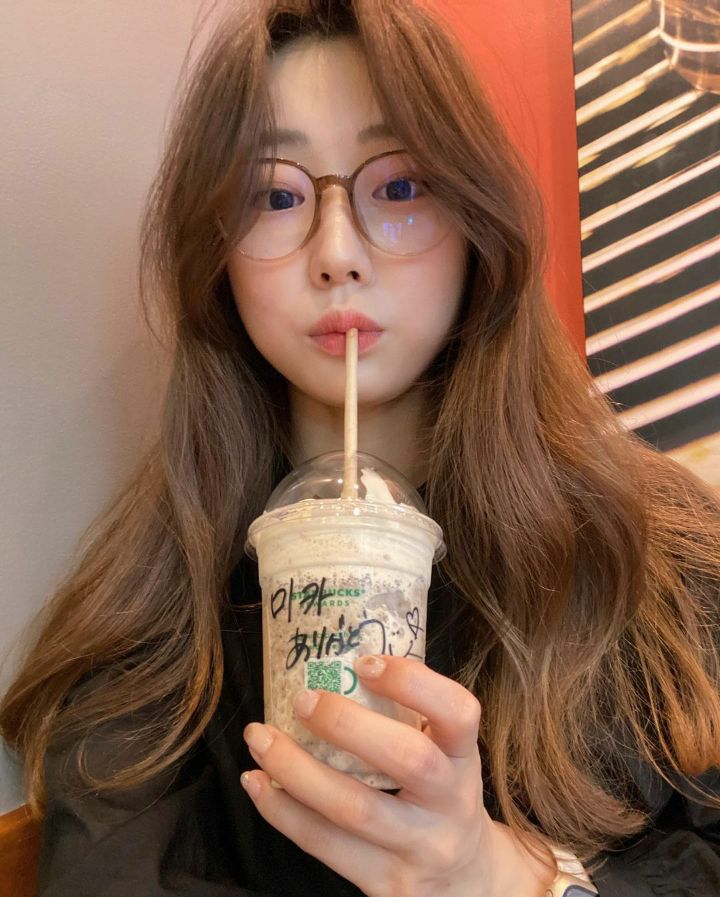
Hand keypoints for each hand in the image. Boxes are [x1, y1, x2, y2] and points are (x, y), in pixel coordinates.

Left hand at [241, 655, 553, 896]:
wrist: (464, 881)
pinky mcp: (382, 883)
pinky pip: (324, 846)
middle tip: (302, 698)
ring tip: (259, 737)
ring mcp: (418, 848)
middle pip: (407, 760)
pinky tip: (257, 782)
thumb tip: (338, 659)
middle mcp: (450, 804)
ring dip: (295, 769)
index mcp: (463, 758)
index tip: (366, 662)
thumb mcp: (443, 754)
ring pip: (352, 809)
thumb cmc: (438, 796)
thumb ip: (407, 715)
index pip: (457, 713)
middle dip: (347, 724)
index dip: (413, 683)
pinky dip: (281, 810)